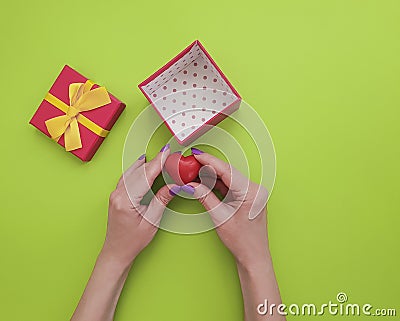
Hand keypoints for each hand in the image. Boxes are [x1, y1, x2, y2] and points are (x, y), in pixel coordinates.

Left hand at [101, 145, 177, 267]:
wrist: (116, 251)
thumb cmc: (132, 241)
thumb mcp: (151, 221)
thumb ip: (162, 200)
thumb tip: (174, 186)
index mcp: (126, 200)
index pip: (146, 175)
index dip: (158, 162)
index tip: (167, 152)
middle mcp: (118, 194)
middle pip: (139, 172)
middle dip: (155, 161)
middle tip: (168, 153)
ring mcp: (115, 194)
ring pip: (132, 172)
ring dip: (146, 164)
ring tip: (159, 156)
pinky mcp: (116, 195)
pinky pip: (127, 177)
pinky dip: (137, 169)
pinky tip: (142, 164)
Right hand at [190, 148, 269, 267]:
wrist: (253, 256)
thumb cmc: (242, 241)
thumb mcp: (220, 217)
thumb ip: (205, 197)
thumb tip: (191, 185)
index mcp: (251, 191)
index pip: (227, 170)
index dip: (209, 161)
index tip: (196, 155)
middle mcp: (254, 189)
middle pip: (227, 172)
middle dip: (208, 167)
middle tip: (191, 162)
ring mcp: (251, 193)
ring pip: (227, 178)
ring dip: (211, 175)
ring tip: (194, 171)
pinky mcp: (247, 197)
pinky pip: (230, 186)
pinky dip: (216, 184)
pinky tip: (204, 182)